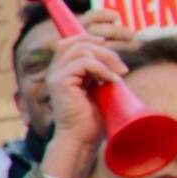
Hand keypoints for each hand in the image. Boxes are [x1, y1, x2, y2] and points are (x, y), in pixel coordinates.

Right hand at [37, 30, 127, 177]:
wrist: (80, 139)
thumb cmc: (90, 121)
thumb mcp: (96, 90)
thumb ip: (97, 74)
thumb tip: (114, 61)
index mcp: (61, 72)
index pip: (68, 43)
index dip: (87, 38)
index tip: (107, 45)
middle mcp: (55, 72)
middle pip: (76, 42)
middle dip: (103, 49)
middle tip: (121, 67)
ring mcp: (56, 76)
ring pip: (81, 50)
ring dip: (105, 58)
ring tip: (118, 74)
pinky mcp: (62, 83)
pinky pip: (84, 63)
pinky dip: (102, 69)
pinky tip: (112, 81)